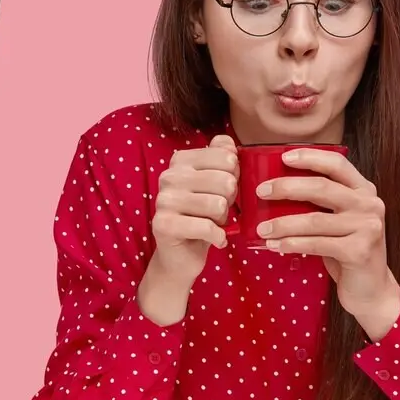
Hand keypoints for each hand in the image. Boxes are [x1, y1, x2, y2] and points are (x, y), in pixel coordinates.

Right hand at [139, 134, 238, 323]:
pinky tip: (215, 239)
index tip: (227, 190)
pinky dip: (218, 237)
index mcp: (181, 161)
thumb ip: (222, 159)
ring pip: (218, 204)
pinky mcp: (164, 225)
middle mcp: (169, 176)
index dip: (235, 176)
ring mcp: (164, 200)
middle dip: (231, 200)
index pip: (226, 156)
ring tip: (213, 223)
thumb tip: (228, 143)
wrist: (180, 257)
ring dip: (223, 219)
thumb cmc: (202, 216)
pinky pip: (207, 227)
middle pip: (225, 180)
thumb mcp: (215, 185)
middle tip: (220, 211)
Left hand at [256, 147, 399, 338]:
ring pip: (314, 220)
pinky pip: (316, 244)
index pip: (337, 164)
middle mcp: (369, 205)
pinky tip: (274, 245)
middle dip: (287, 187)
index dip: (310, 157)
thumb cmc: (348, 251)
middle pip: (321, 188)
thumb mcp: (339, 221)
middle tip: (260, 191)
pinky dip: (291, 244)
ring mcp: (367, 228)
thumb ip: (322, 203)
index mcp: (364, 190)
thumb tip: (278, 189)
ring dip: (283, 223)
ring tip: (261, 228)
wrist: (372, 289)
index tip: (283, 157)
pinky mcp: (359, 251)